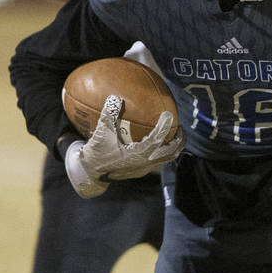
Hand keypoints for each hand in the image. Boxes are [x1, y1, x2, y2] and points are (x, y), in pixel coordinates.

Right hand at [64, 95, 184, 197]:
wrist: (91, 175)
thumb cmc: (96, 154)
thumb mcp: (100, 133)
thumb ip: (108, 115)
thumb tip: (115, 97)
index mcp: (137, 155)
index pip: (156, 140)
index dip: (164, 127)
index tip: (168, 114)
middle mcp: (144, 164)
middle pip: (171, 153)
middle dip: (179, 140)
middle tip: (181, 127)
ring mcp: (144, 169)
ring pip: (167, 158)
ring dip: (174, 146)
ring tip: (176, 134)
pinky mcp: (141, 171)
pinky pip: (158, 160)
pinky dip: (162, 150)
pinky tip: (159, 140)